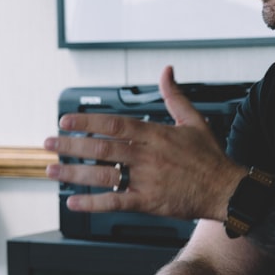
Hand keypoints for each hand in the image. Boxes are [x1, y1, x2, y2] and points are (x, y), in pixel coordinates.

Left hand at [44, 65, 245, 221]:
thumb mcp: (194, 120)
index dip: (87, 122)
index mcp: (155, 134)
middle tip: (49, 144)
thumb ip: (174, 96)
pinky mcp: (148, 202)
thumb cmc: (210, 157)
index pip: (114, 124)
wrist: (225, 189)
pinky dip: (92, 203)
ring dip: (74, 173)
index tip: (65, 121)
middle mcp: (147, 156)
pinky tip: (74, 201)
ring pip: (103, 174)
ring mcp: (146, 180)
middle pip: (101, 148)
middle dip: (70, 146)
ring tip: (52, 170)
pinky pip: (114, 203)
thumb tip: (167, 71)